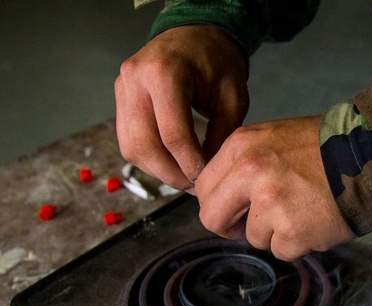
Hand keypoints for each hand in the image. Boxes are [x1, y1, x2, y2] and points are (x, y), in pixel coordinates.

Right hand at [115, 25, 249, 190]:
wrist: (195, 34)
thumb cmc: (217, 61)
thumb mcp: (232, 97)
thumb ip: (221, 136)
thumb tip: (209, 174)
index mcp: (164, 74)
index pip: (173, 135)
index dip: (191, 165)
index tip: (207, 181)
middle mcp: (135, 80)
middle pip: (144, 145)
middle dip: (171, 174)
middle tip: (195, 187)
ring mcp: (123, 88)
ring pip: (131, 146)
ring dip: (158, 170)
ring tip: (185, 178)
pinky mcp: (120, 97)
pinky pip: (128, 139)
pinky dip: (149, 158)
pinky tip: (172, 164)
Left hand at [195, 116, 355, 260]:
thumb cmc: (327, 149)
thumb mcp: (276, 138)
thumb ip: (245, 162)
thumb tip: (225, 198)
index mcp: (242, 146)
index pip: (204, 188)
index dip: (219, 203)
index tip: (236, 208)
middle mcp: (250, 172)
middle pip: (213, 219)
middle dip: (232, 227)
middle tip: (256, 224)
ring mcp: (271, 204)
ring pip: (254, 238)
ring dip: (276, 233)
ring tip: (304, 212)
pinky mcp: (293, 232)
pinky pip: (283, 251)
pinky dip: (300, 243)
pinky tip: (317, 221)